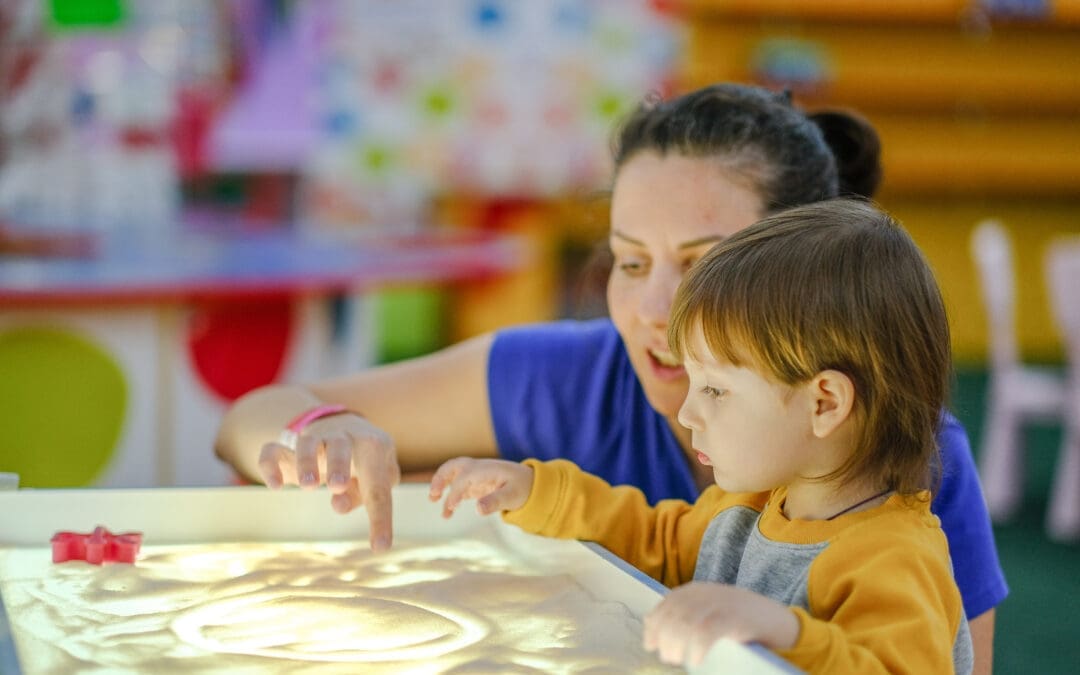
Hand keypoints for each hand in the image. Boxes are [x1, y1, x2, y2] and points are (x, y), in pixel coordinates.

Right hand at [257, 413, 400, 550]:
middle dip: (339, 464)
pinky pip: (273, 450)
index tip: (380, 547)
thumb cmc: (367, 462)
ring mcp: (316, 438)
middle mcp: (345, 437)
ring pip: (308, 442)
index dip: (380, 517)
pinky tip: (275, 487)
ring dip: (306, 462)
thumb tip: (339, 506)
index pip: (378, 485)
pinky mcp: (289, 447)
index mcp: (373, 447)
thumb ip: (363, 494)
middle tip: (337, 486)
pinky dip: (269, 465)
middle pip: (341, 445)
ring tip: (309, 486)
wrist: (348, 426)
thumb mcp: (375, 478)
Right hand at [428, 458, 532, 517]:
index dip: (455, 492)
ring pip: (452, 474)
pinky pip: (458, 488)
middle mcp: (477, 469)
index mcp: (485, 469)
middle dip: (440, 477)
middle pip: (453, 466)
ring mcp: (475, 476)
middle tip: (433, 494)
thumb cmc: (522, 487)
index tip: (451, 507)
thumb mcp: (512, 496)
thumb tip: (478, 510)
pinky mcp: (475, 485)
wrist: (531, 483)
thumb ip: (495, 502)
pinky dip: (450, 498)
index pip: (464, 478)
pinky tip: (447, 515)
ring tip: (433, 500)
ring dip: (441, 484)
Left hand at [643, 582, 798, 666]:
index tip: (649, 643)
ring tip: (675, 658)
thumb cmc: (739, 620)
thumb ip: (684, 615)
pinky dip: (697, 646)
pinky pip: (708, 631)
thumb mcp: (709, 611)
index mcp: (698, 590)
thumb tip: (651, 626)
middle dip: (665, 636)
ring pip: (687, 622)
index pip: (668, 603)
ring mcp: (722, 604)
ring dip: (676, 643)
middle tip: (666, 656)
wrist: (778, 620)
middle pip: (675, 613)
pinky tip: (694, 659)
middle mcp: (707, 594)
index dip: (655, 623)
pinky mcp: (735, 619)